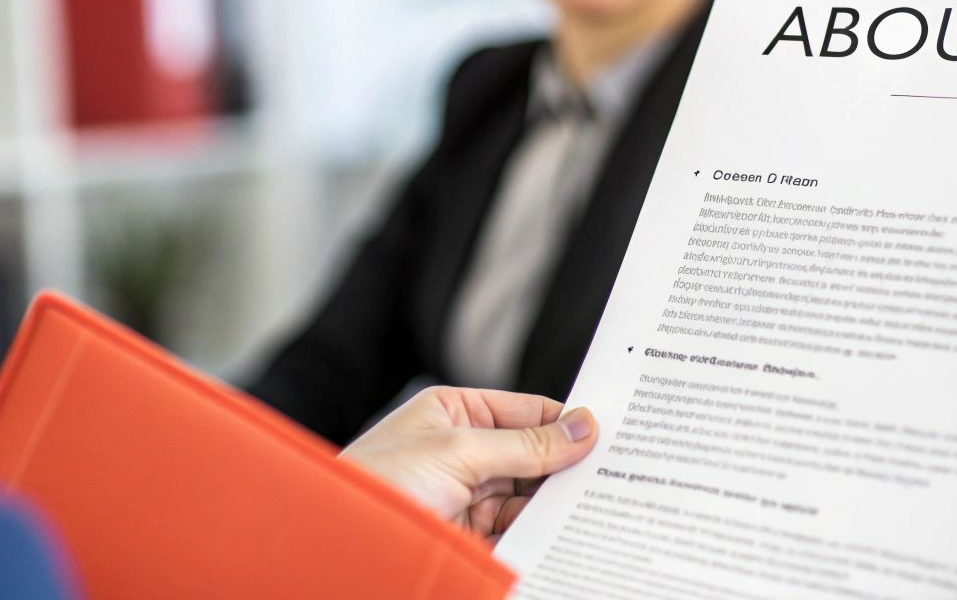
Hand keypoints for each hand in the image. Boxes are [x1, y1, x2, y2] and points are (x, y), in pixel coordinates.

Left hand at [338, 386, 596, 543]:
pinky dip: (541, 534)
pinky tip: (570, 534)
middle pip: (532, 456)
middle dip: (567, 467)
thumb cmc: (377, 482)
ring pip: (528, 498)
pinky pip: (515, 532)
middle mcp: (462, 452)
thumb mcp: (458, 451)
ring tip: (601, 505)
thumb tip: (582, 427)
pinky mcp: (468, 538)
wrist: (340, 544)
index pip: (525, 412)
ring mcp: (465, 497)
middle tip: (617, 473)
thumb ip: (525, 444)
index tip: (610, 434)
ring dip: (558, 504)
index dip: (565, 422)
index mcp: (454, 413)